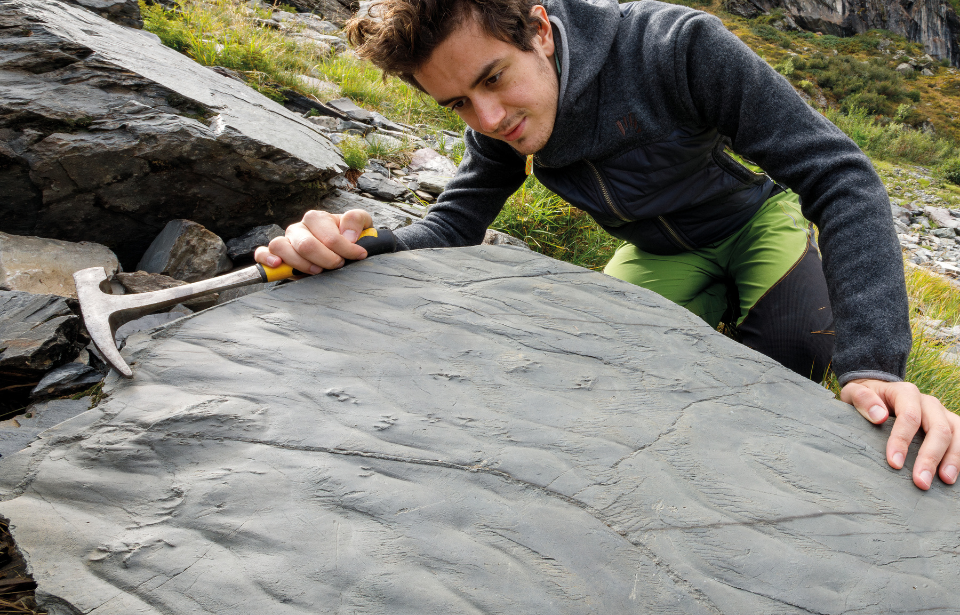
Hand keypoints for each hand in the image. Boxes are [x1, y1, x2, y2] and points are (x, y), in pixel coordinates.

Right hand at [254, 209, 372, 273]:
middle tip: (338, 265)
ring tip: (318, 271)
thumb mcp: (362, 223)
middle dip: (326, 259)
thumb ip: (356, 220)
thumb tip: (348, 235)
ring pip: (281, 247)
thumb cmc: (349, 236)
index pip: (329, 236)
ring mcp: (285, 241)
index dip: (346, 249)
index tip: (358, 255)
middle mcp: (298, 228)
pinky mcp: (276, 255)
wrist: (339, 250)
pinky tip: (277, 264)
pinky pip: (261, 253)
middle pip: (306, 245)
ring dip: (301, 264)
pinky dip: (266, 258)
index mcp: (316, 218)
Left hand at [841, 378, 959, 489]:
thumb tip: (879, 416)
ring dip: (952, 459)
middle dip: (930, 457)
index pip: (909, 417)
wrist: (879, 392)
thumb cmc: (866, 397)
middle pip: (938, 429)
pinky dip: (959, 456)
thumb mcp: (856, 392)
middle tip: (920, 482)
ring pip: (956, 434)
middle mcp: (928, 402)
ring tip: (945, 480)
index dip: (902, 440)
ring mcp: (942, 414)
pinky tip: (954, 474)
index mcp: (906, 393)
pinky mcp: (949, 425)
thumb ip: (863, 399)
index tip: (894, 463)